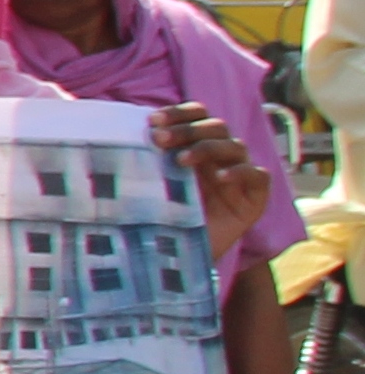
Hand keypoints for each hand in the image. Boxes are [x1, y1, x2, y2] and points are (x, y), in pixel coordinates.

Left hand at [148, 104, 267, 262]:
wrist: (178, 260)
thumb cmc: (159, 219)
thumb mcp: (148, 184)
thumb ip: (141, 159)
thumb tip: (114, 132)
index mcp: (196, 147)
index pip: (197, 115)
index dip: (179, 113)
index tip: (152, 121)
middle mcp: (220, 157)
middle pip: (215, 126)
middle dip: (186, 129)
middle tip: (158, 139)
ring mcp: (239, 176)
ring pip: (235, 145)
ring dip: (207, 147)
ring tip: (181, 160)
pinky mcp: (255, 198)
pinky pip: (257, 176)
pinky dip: (240, 172)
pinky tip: (220, 178)